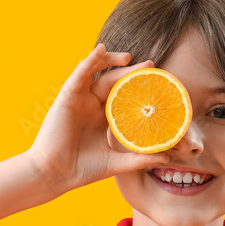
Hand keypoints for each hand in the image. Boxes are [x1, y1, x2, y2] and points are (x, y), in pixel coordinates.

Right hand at [27, 43, 171, 195]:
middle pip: (114, 81)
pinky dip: (90, 61)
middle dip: (131, 71)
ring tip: (129, 57)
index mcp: (103, 118)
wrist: (56, 175)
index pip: (124, 96)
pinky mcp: (67, 97)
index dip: (139, 87)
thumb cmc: (83, 170)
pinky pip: (80, 74)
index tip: (158, 82)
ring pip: (97, 72)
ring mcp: (79, 100)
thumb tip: (168, 159)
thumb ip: (140, 158)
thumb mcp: (117, 162)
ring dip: (111, 60)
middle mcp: (92, 105)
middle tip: (150, 64)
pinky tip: (100, 50)